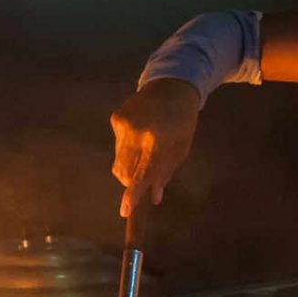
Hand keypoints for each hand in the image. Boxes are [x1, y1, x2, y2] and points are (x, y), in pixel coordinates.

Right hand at [109, 80, 201, 217]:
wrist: (171, 86)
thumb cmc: (182, 121)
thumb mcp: (182, 148)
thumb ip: (166, 173)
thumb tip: (153, 197)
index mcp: (159, 140)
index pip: (143, 172)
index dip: (133, 193)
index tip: (125, 210)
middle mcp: (137, 132)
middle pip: (124, 171)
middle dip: (131, 182)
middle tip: (144, 179)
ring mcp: (123, 124)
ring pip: (118, 161)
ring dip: (130, 165)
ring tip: (146, 147)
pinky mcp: (116, 118)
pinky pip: (117, 145)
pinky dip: (127, 147)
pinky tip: (140, 132)